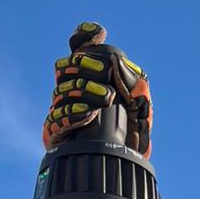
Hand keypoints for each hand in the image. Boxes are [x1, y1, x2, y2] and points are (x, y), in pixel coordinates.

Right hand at [44, 22, 152, 155]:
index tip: (98, 33)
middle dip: (83, 65)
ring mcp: (62, 112)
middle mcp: (72, 91)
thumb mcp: (143, 105)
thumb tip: (116, 61)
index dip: (83, 35)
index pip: (79, 48)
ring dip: (83, 90)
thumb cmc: (135, 133)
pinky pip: (56, 120)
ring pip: (60, 91)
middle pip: (64, 67)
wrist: (128, 165)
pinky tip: (90, 113)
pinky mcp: (56, 136)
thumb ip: (135, 82)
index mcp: (90, 77)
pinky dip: (73, 113)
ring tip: (107, 98)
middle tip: (105, 72)